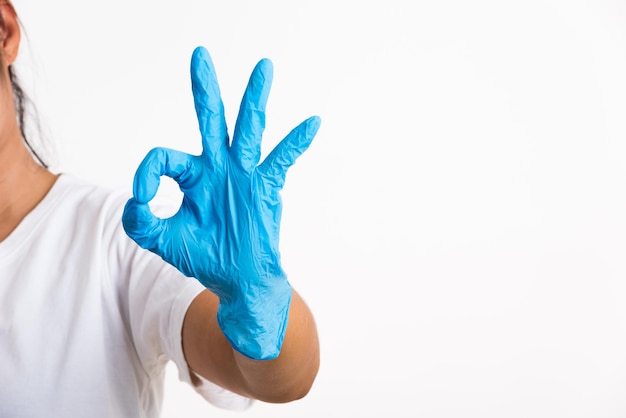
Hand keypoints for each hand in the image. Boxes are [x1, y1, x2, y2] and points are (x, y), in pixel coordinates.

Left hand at [122, 46, 320, 359]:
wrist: (239, 281)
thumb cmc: (205, 258)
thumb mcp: (164, 240)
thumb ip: (141, 221)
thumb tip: (136, 200)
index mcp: (193, 177)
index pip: (165, 157)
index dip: (148, 172)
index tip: (144, 195)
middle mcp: (219, 168)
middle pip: (212, 121)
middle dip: (205, 89)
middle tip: (199, 55)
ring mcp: (244, 175)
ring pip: (249, 129)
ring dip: (254, 98)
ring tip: (264, 66)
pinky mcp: (266, 187)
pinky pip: (282, 160)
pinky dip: (297, 142)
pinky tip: (312, 122)